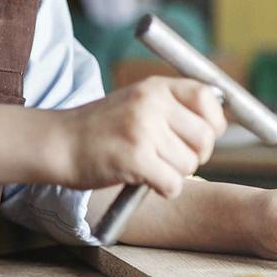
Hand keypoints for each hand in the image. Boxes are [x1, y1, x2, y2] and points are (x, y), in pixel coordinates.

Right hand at [55, 77, 226, 196]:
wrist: (58, 143)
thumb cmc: (99, 129)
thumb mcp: (136, 102)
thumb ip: (172, 107)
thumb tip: (218, 124)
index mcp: (154, 87)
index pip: (209, 100)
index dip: (213, 123)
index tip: (197, 136)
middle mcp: (151, 103)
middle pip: (205, 138)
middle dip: (193, 155)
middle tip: (167, 157)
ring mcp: (142, 129)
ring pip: (190, 165)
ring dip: (173, 173)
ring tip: (146, 165)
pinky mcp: (135, 157)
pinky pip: (173, 184)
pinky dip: (163, 189)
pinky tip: (144, 180)